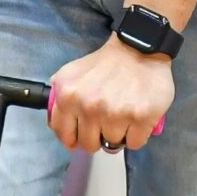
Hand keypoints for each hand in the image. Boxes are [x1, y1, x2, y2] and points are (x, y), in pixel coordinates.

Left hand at [48, 36, 172, 151]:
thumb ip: (60, 96)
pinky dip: (135, 136)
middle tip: (104, 125)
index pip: (63, 133)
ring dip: (117, 134)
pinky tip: (135, 120)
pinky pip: (134, 143)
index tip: (79, 137)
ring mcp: (114, 114)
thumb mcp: (70, 74)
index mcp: (67, 95)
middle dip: (96, 138)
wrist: (136, 51)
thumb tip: (56, 122)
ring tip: (121, 116)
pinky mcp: (140, 118)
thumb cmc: (103, 64)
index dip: (71, 138)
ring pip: (112, 144)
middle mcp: (88, 106)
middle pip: (89, 144)